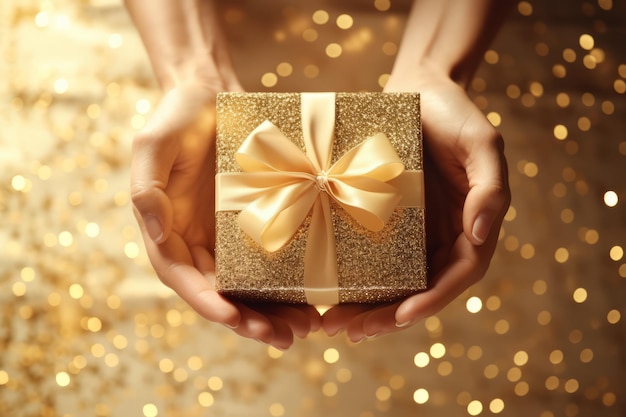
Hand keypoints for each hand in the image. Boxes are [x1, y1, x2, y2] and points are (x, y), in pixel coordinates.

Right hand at [130, 82, 320, 348]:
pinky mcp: (252, 226)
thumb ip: (147, 189)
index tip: (233, 318)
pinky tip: (312, 298)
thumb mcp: (153, 145)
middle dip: (249, 320)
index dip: (206, 302)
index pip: (183, 277)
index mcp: (167, 230)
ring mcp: (225, 238)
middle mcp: (196, 242)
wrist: (210, 94)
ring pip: (247, 287)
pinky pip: (268, 263)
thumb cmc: (178, 116)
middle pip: (220, 293)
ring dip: (273, 312)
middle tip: (282, 338)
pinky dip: (286, 285)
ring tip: (305, 329)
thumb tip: (155, 234)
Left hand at [322, 69, 509, 341]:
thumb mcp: (482, 143)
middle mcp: (441, 235)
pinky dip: (353, 277)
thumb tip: (481, 235)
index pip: (457, 275)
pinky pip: (370, 255)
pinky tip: (325, 288)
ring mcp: (412, 230)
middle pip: (419, 289)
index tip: (401, 316)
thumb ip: (490, 188)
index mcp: (470, 225)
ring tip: (329, 325)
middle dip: (387, 316)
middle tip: (349, 332)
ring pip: (392, 281)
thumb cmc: (453, 112)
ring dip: (365, 307)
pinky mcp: (384, 219)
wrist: (417, 86)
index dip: (432, 300)